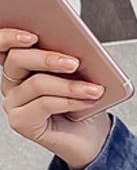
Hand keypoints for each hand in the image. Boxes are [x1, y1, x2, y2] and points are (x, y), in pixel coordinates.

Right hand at [0, 28, 110, 169]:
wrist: (94, 136)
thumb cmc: (85, 102)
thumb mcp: (81, 74)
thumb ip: (69, 57)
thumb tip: (74, 43)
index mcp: (22, 64)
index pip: (4, 44)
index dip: (9, 36)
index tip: (32, 34)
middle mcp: (12, 82)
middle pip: (17, 59)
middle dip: (48, 58)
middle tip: (74, 62)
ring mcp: (14, 103)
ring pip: (37, 83)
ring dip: (70, 85)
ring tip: (94, 89)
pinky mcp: (21, 122)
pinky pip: (44, 105)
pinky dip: (69, 101)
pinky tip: (86, 101)